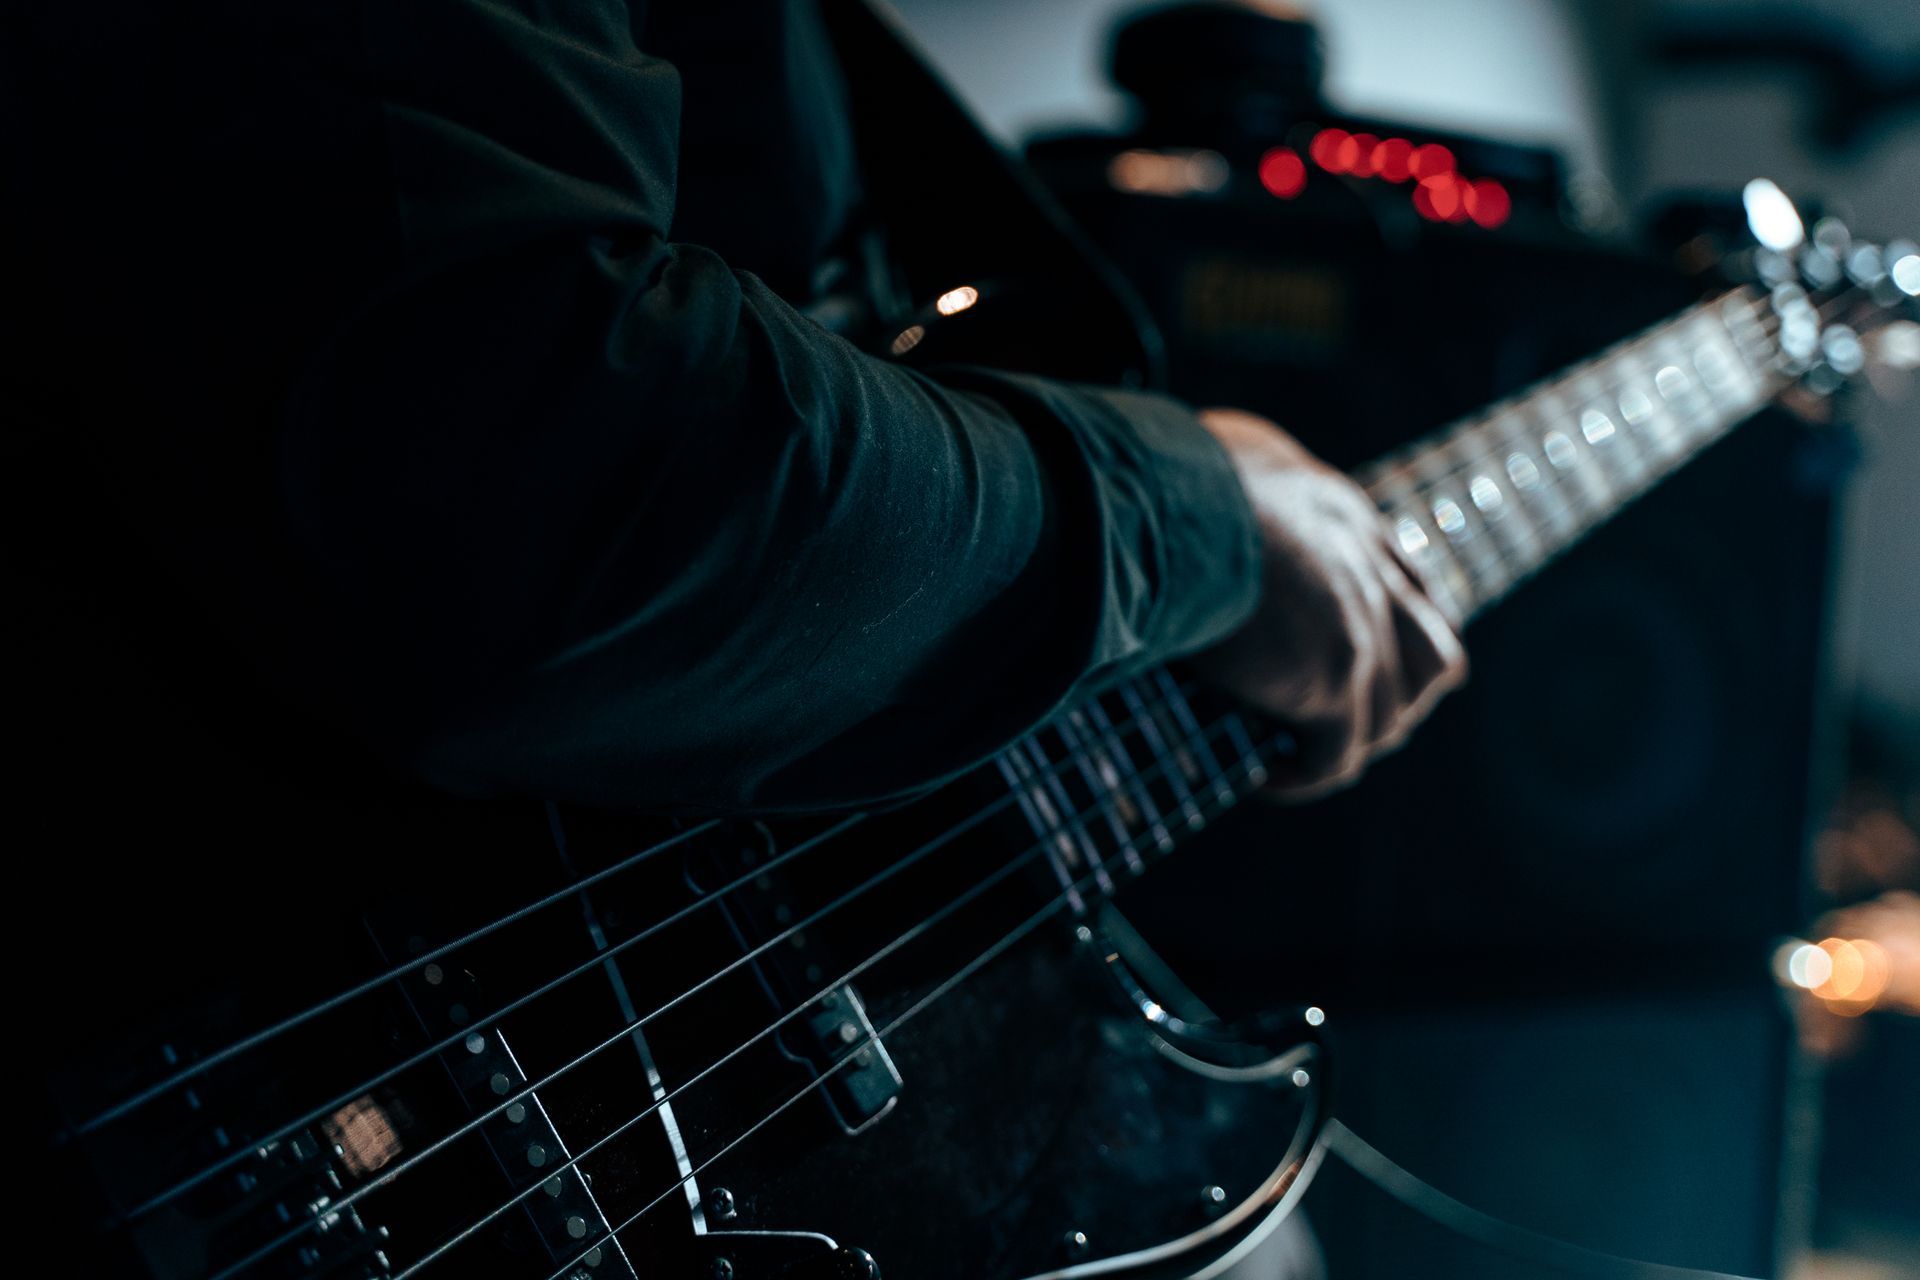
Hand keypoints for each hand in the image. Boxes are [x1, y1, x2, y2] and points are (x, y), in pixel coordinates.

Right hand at [1193, 408, 1466, 797]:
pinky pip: (1336, 757)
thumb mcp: (1225, 456)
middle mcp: (1370, 573)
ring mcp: (1360, 632)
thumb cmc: (1168, 477)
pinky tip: (1263, 778)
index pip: (1407, 584)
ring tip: (1295, 755)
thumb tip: (1199, 463)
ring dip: (1345, 741)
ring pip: (1388, 716)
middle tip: (1333, 718)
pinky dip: (1303, 776)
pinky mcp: (1332, 682)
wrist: (1177, 507)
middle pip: (1430, 657)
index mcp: (1346, 517)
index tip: (1344, 656)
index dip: (1392, 631)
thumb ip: (1238, 473)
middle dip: (1395, 695)